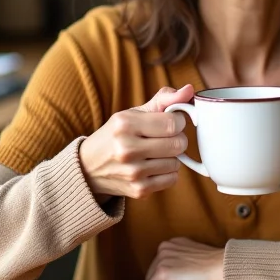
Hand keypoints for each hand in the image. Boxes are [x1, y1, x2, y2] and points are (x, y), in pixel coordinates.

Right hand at [78, 84, 193, 200]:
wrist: (89, 168)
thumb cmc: (117, 134)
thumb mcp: (134, 112)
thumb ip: (164, 99)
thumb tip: (190, 89)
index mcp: (125, 124)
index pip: (173, 123)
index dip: (179, 121)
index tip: (171, 121)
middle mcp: (127, 149)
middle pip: (178, 144)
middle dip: (177, 138)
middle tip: (164, 137)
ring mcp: (133, 173)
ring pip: (177, 163)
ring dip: (171, 157)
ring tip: (154, 152)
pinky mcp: (139, 190)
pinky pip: (172, 179)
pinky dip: (167, 172)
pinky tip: (152, 166)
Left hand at [143, 237, 224, 279]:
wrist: (221, 267)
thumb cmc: (214, 265)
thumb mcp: (194, 255)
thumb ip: (183, 259)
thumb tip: (178, 272)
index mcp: (173, 242)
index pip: (160, 263)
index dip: (167, 276)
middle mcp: (164, 247)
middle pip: (152, 271)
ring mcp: (162, 260)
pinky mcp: (162, 273)